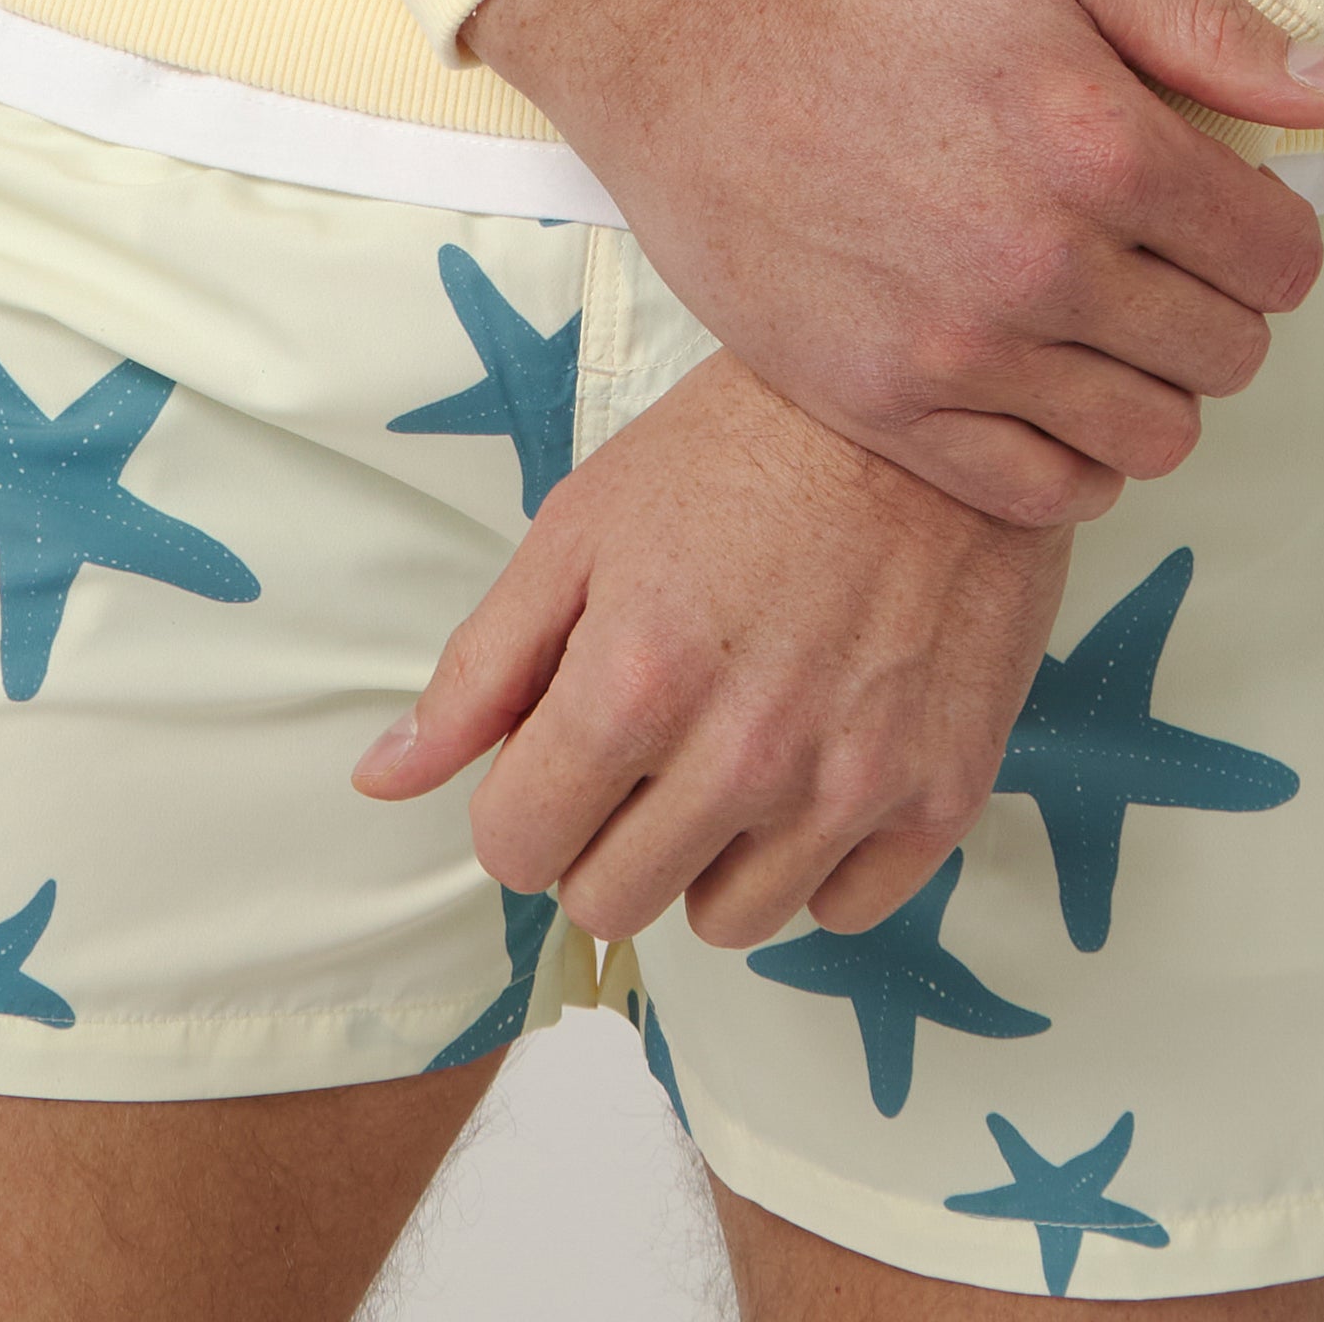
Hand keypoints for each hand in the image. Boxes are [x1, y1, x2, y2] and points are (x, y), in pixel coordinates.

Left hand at [351, 351, 1070, 949]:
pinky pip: (843, 910)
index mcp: (634, 684)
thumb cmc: (740, 450)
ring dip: (711, 856)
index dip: (523, 800)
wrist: (920, 399)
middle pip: (610, 904)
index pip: (516, 852)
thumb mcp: (584, 527)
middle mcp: (741, 756)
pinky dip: (820, 859)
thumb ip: (480, 669)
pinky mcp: (940, 795)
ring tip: (735, 746)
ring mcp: (849, 785)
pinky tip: (818, 760)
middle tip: (647, 745)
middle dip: (604, 835)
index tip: (560, 748)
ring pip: (730, 923)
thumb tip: (382, 778)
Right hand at [462, 0, 1323, 526]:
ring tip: (1102, 319)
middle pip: (1228, 354)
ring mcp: (960, 351)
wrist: (681, 34)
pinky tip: (1045, 382)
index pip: (1280, 257)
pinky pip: (1046, 494)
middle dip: (1219, 304)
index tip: (1226, 204)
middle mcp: (1043, 263)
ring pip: (1153, 437)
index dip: (1270, 229)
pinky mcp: (885, 407)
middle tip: (1158, 254)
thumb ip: (1210, 32)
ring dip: (1152, 383)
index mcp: (1102, 143)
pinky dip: (1074, 455)